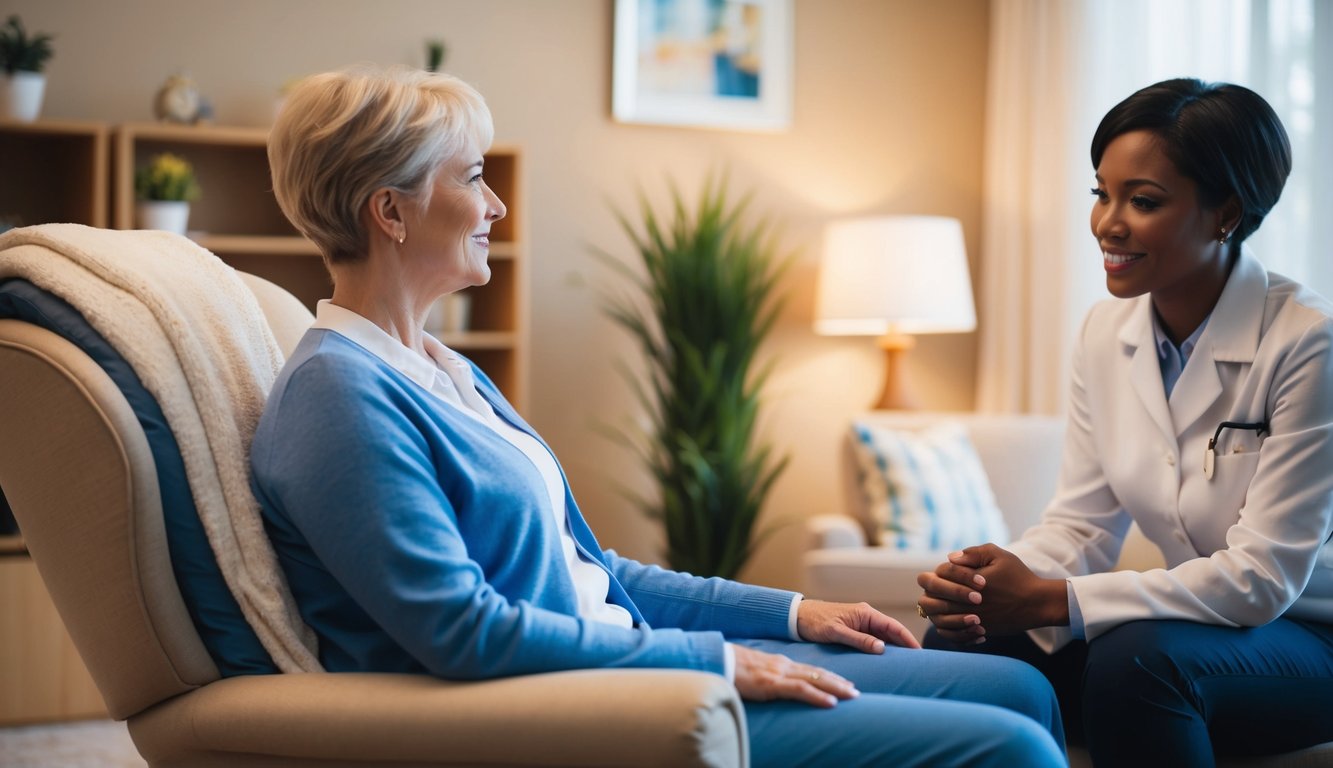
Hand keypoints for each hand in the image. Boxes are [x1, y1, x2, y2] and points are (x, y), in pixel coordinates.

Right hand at [731, 644, 857, 707]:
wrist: (717, 660)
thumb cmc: (732, 667)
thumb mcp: (755, 671)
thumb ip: (768, 676)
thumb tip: (775, 685)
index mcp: (780, 663)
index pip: (811, 669)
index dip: (829, 676)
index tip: (845, 682)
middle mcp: (784, 666)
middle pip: (818, 673)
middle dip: (839, 682)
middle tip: (856, 690)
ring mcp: (779, 674)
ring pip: (815, 680)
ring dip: (836, 688)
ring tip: (853, 696)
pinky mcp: (771, 684)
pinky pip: (800, 690)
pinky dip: (818, 696)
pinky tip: (831, 703)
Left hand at [796, 599, 920, 651]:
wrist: (797, 617)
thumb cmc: (815, 621)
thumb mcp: (836, 632)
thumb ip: (859, 640)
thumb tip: (882, 648)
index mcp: (865, 613)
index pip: (893, 626)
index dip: (908, 639)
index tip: (919, 652)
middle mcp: (866, 617)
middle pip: (891, 632)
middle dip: (905, 645)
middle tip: (918, 663)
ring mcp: (861, 624)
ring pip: (883, 638)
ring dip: (894, 649)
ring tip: (907, 664)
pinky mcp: (854, 631)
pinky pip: (873, 641)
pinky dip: (882, 649)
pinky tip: (888, 660)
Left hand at [917, 544, 1068, 641]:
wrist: (1036, 603)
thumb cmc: (1018, 577)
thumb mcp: (998, 555)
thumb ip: (973, 553)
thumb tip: (950, 557)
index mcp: (967, 580)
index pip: (940, 573)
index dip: (945, 571)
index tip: (955, 571)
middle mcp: (965, 601)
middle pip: (930, 598)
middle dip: (933, 591)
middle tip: (941, 590)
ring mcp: (970, 618)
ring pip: (937, 619)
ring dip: (936, 611)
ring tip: (945, 604)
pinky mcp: (977, 631)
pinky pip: (952, 635)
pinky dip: (948, 629)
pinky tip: (956, 620)